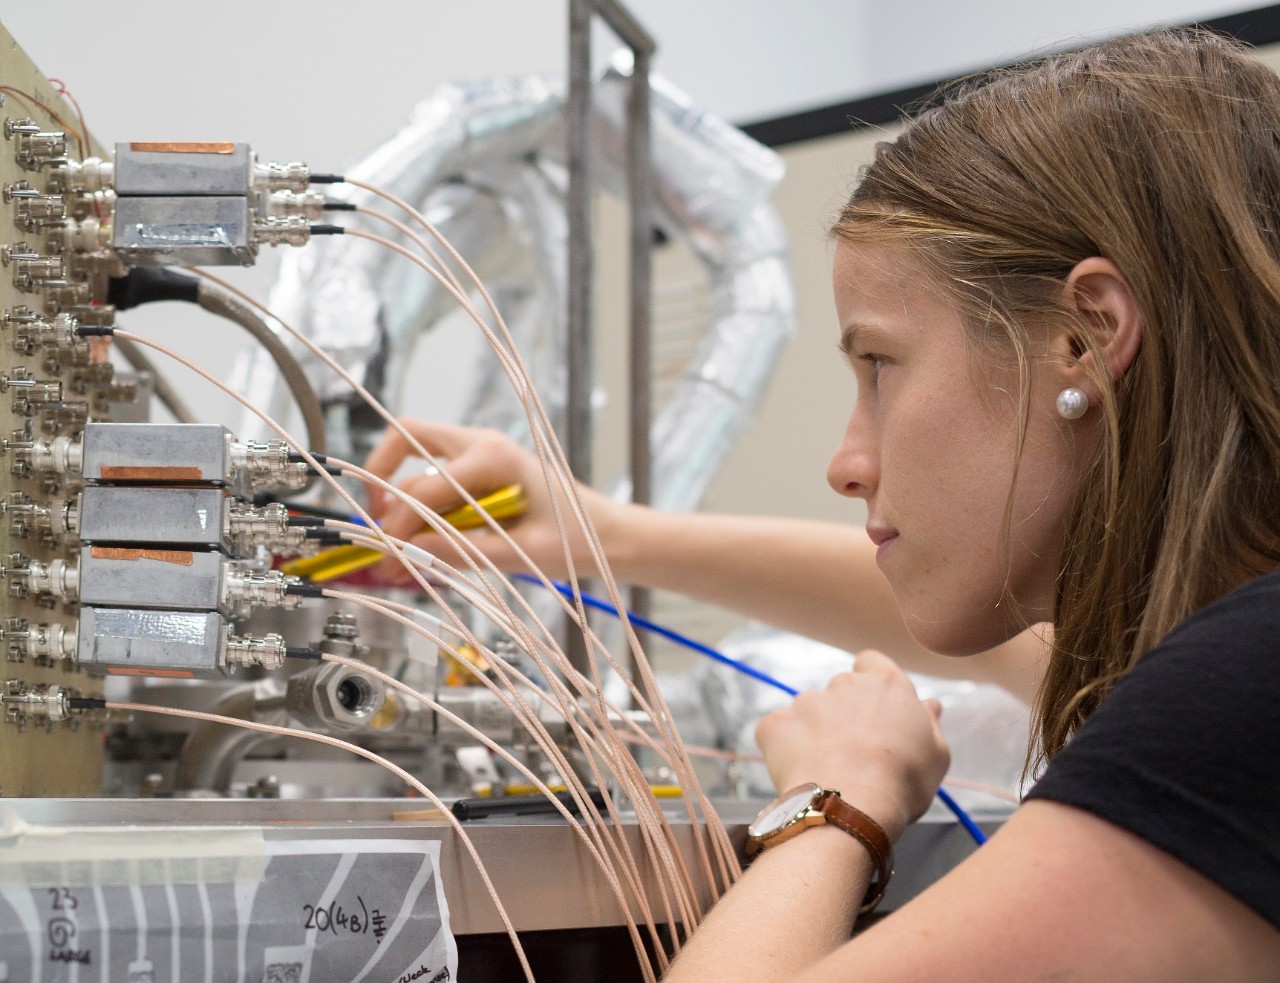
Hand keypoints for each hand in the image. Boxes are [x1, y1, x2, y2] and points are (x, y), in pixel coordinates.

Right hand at [362, 417, 624, 577]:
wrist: (607, 535)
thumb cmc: (575, 541)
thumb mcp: (518, 554)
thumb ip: (461, 553)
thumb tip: (406, 556)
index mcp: (494, 458)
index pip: (423, 486)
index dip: (397, 524)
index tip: (387, 558)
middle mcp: (482, 443)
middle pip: (405, 438)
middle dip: (382, 484)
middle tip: (377, 531)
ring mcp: (479, 450)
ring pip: (414, 455)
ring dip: (397, 495)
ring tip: (395, 546)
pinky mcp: (479, 467)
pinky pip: (433, 474)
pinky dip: (417, 503)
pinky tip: (419, 540)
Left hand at [755, 650, 948, 841]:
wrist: (850, 807)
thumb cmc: (902, 784)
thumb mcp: (936, 755)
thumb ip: (929, 722)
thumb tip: (930, 704)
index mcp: (885, 683)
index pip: (871, 663)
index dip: (871, 685)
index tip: (875, 712)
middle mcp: (843, 683)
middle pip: (841, 690)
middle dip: (844, 714)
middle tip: (854, 752)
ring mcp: (806, 700)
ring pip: (810, 712)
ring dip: (816, 732)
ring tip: (828, 770)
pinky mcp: (776, 723)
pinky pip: (778, 731)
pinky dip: (786, 747)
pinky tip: (802, 772)